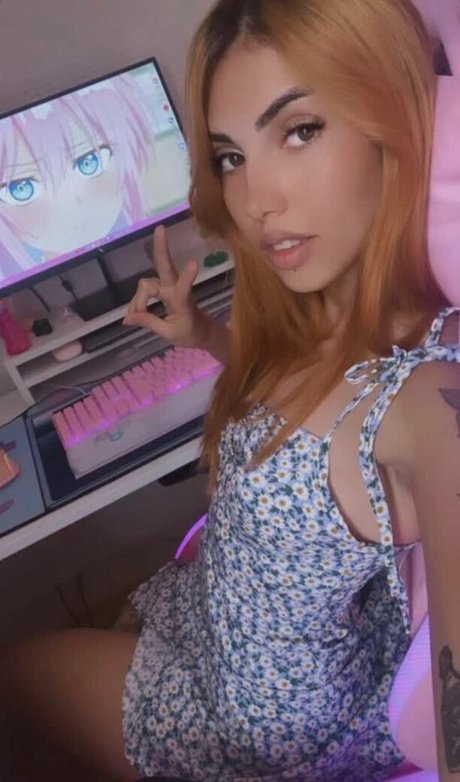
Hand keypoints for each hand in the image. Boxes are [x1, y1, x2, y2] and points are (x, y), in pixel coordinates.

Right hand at [124, 225, 203, 347]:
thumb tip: (127, 318)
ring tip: (135, 317)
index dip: (188, 277)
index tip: (194, 263)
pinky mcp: (163, 289)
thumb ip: (149, 323)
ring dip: (139, 299)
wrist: (202, 332)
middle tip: (160, 228)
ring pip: (146, 284)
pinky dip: (137, 301)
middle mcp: (175, 289)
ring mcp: (168, 287)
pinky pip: (144, 290)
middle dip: (161, 248)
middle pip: (165, 267)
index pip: (184, 289)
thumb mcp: (170, 334)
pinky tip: (135, 314)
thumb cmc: (190, 333)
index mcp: (183, 302)